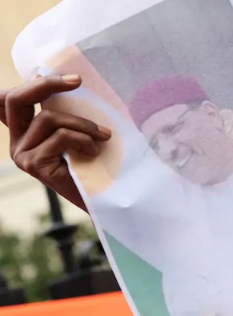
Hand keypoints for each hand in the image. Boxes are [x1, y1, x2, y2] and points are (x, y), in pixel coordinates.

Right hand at [1, 75, 111, 211]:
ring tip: (103, 135)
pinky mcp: (33, 165)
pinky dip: (83, 139)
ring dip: (82, 123)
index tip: (68, 78)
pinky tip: (94, 151)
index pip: (7, 99)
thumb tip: (71, 80)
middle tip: (77, 81)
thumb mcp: (78, 134)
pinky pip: (59, 137)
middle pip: (16, 99)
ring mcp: (21, 155)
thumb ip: (67, 114)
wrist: (103, 201)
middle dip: (47, 84)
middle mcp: (16, 142)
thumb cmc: (95, 166)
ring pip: (47, 118)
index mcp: (24, 132)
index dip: (32, 83)